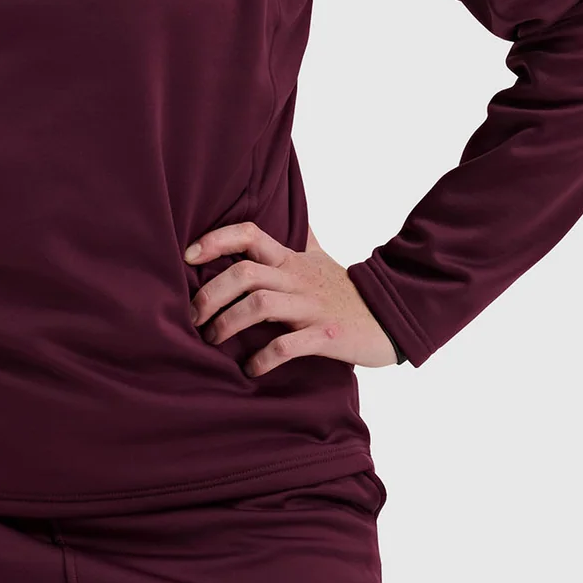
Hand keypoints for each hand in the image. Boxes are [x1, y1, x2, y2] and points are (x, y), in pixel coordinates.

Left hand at [183, 222, 397, 375]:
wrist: (394, 317)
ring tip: (212, 341)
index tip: (188, 255)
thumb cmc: (348, 291)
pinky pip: (287, 346)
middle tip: (193, 316)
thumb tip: (293, 214)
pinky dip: (263, 358)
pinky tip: (251, 369)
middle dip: (210, 294)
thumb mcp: (321, 259)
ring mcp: (312, 307)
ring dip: (228, 324)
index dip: (215, 240)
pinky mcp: (327, 336)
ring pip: (260, 306)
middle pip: (244, 273)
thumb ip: (302, 238)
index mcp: (292, 260)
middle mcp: (298, 279)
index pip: (250, 235)